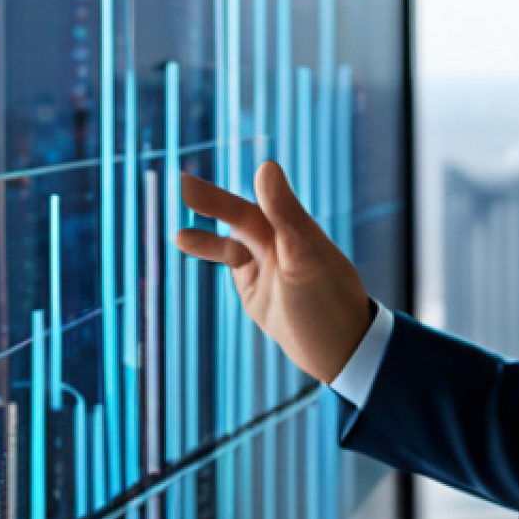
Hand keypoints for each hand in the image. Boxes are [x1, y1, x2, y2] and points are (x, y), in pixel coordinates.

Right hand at [175, 159, 373, 384]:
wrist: (341, 352)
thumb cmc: (329, 300)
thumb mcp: (304, 255)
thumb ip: (284, 212)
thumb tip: (265, 166)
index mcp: (295, 230)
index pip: (256, 203)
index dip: (225, 196)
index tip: (198, 181)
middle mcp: (280, 242)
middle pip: (239, 217)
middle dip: (211, 203)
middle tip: (182, 185)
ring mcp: (266, 265)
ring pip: (231, 241)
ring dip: (206, 238)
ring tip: (177, 236)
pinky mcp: (255, 288)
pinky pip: (230, 262)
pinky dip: (210, 251)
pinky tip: (185, 241)